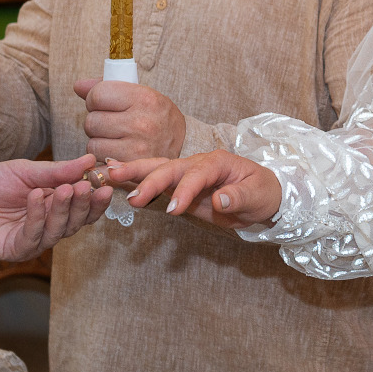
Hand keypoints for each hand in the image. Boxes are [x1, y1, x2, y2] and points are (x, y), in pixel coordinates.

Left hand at [0, 154, 111, 261]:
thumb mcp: (25, 170)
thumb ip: (57, 170)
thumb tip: (91, 159)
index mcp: (54, 204)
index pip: (84, 204)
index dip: (96, 195)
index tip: (106, 181)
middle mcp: (48, 224)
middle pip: (76, 220)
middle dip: (84, 203)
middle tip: (87, 186)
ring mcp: (33, 239)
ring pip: (59, 230)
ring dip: (65, 209)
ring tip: (67, 189)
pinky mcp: (16, 250)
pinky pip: (33, 236)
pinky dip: (37, 216)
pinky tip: (36, 196)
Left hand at [73, 78, 186, 162]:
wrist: (184, 144)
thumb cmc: (157, 116)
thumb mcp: (140, 94)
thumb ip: (107, 87)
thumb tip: (78, 86)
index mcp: (144, 98)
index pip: (97, 95)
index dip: (94, 99)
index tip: (102, 103)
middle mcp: (141, 123)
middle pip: (91, 121)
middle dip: (96, 122)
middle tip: (111, 123)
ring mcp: (137, 149)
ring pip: (92, 145)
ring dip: (98, 142)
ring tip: (115, 139)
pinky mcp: (132, 169)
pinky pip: (100, 164)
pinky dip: (103, 160)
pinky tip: (115, 153)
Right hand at [107, 150, 280, 230]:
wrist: (262, 196)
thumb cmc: (262, 192)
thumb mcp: (258, 195)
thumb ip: (239, 196)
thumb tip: (220, 200)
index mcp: (218, 161)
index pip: (197, 174)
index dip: (184, 191)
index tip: (173, 210)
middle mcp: (197, 163)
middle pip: (170, 167)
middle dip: (149, 180)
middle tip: (132, 196)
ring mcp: (186, 173)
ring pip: (157, 169)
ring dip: (134, 174)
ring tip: (110, 176)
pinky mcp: (178, 186)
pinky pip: (155, 181)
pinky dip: (135, 179)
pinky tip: (114, 176)